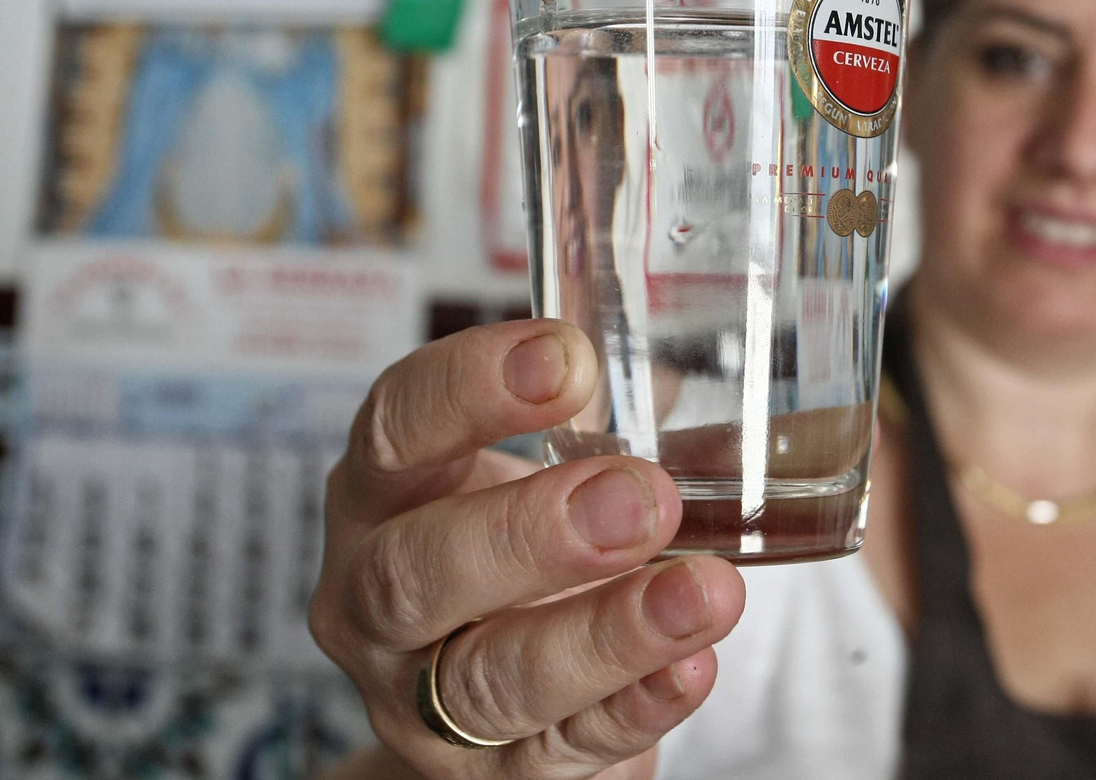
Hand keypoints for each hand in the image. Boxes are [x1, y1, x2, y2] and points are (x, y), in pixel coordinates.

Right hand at [309, 320, 746, 778]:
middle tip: (641, 497)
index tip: (569, 358)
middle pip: (417, 569)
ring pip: (488, 679)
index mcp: (383, 490)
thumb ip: (615, 421)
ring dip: (605, 633)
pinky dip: (633, 707)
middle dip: (532, 532)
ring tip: (703, 591)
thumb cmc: (517, 550)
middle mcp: (376, 596)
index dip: (470, 387)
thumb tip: (719, 378)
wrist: (499, 696)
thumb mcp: (541, 472)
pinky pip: (562, 749)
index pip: (396, 425)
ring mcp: (421, 698)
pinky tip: (692, 668)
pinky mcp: (490, 775)